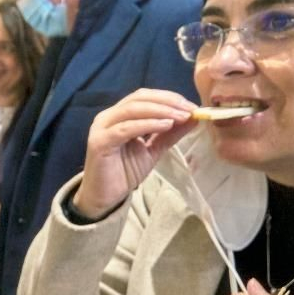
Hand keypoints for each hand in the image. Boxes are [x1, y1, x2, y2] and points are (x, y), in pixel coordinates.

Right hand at [76, 89, 197, 218]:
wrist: (105, 197)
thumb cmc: (125, 172)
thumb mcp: (154, 149)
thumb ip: (170, 133)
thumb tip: (193, 117)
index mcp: (120, 115)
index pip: (145, 96)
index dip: (169, 97)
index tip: (192, 107)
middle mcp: (109, 116)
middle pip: (139, 98)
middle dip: (167, 101)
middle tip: (190, 109)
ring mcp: (102, 128)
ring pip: (132, 109)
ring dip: (160, 111)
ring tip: (181, 116)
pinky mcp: (100, 142)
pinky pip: (125, 129)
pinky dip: (147, 124)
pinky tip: (166, 125)